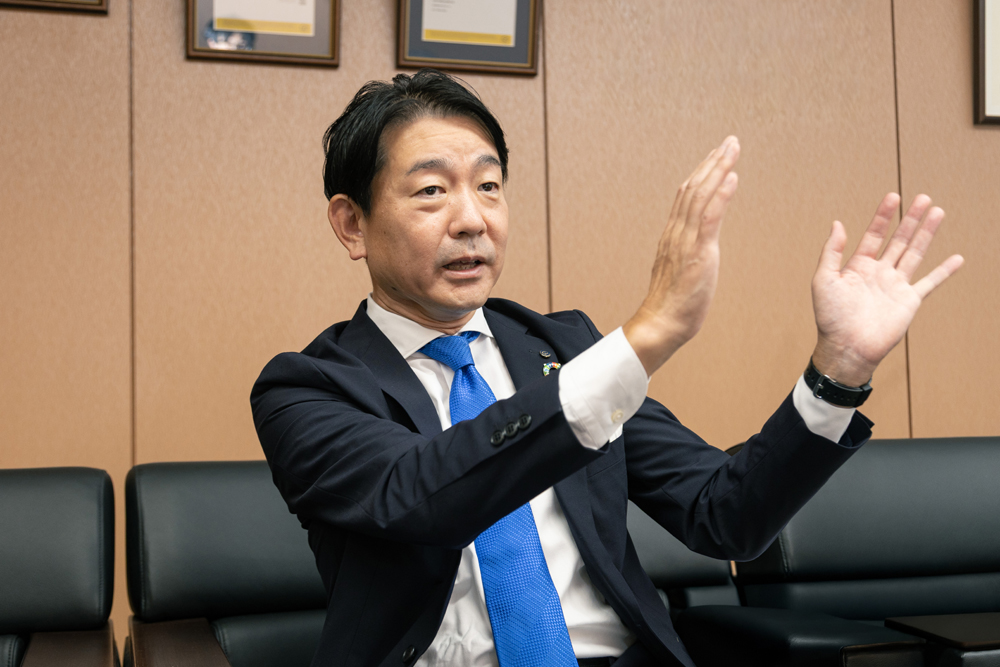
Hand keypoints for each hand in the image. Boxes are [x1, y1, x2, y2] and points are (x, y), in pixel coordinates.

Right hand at [624, 136, 740, 375]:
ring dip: (719, 169)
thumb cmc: (673, 304)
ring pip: (701, 195)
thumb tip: (696, 244)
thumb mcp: (680, 270)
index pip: (687, 195)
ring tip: (733, 149)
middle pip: (694, 187)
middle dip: (713, 161)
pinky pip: (709, 217)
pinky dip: (721, 194)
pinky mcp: (697, 252)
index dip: (703, 172)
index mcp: (673, 235)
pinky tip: (732, 177)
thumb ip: (686, 251)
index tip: (716, 156)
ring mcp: (686, 240)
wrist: (662, 323)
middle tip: (730, 141)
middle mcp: (676, 232)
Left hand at [811, 193, 963, 385]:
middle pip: (898, 240)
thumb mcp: (824, 280)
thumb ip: (831, 252)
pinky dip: (944, 271)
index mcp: (857, 266)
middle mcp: (878, 273)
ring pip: (915, 254)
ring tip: (938, 213)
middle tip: (924, 198)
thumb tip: (837, 223)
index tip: (893, 197)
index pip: (873, 235)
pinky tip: (957, 258)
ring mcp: (895, 285)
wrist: (847, 347)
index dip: (883, 216)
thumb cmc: (830, 317)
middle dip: (910, 219)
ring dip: (927, 234)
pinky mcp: (909, 301)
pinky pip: (930, 283)